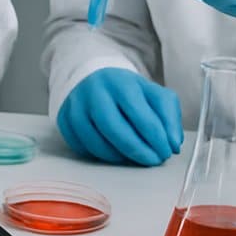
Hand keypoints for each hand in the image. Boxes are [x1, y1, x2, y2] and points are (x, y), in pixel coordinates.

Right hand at [57, 68, 182, 165]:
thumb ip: (169, 116)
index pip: (142, 117)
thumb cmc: (127, 90)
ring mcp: (75, 106)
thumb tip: (173, 144)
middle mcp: (94, 92)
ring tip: (132, 157)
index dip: (157, 140)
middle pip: (115, 130)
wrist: (92, 76)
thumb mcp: (153, 94)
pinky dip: (98, 154)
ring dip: (118, 156)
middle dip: (138, 151)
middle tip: (152, 160)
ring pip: (95, 142)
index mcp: (121, 83)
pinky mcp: (63, 119)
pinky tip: (112, 151)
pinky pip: (80, 146)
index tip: (166, 152)